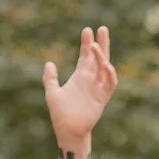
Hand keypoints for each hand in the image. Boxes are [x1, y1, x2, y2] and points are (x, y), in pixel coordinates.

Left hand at [43, 26, 116, 158]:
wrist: (67, 130)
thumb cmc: (60, 113)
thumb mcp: (52, 92)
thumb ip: (50, 78)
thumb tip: (49, 63)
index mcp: (80, 76)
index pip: (85, 56)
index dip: (87, 43)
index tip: (87, 30)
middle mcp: (90, 80)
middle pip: (99, 58)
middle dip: (102, 44)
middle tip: (102, 28)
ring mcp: (97, 88)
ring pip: (105, 68)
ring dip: (102, 56)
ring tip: (95, 46)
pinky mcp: (102, 98)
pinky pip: (109, 84)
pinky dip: (109, 74)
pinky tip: (105, 64)